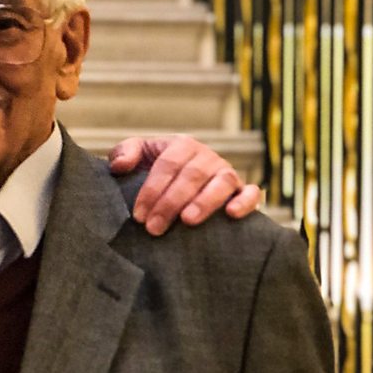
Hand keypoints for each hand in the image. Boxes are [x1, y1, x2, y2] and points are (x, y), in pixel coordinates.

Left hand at [109, 135, 260, 235]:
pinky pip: (252, 193)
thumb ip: (123, 153)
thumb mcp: (138, 156)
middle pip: (191, 176)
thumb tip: (120, 166)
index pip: (167, 165)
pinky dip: (246, 201)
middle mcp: (207, 157)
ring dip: (205, 202)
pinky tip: (232, 215)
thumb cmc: (155, 170)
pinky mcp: (243, 190)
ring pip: (222, 182)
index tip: (138, 215)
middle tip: (154, 227)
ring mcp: (227, 172)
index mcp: (182, 145)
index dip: (152, 189)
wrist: (179, 183)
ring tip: (188, 221)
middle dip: (170, 202)